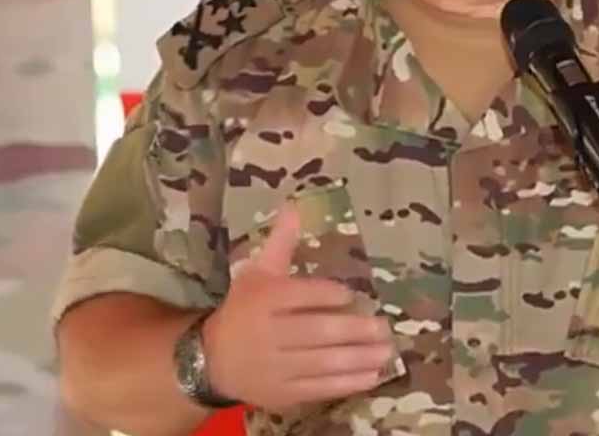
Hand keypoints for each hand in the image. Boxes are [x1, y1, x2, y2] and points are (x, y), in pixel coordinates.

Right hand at [201, 205, 394, 411]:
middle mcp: (269, 334)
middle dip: (353, 330)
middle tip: (384, 327)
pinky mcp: (282, 393)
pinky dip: (347, 383)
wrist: (212, 359)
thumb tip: (294, 206)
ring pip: (322, 362)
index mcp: (263, 300)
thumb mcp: (258, 273)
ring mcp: (275, 367)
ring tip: (386, 351)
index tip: (352, 295)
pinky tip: (372, 375)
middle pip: (316, 331)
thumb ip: (281, 243)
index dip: (327, 295)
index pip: (300, 295)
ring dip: (358, 357)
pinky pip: (318, 388)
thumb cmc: (244, 309)